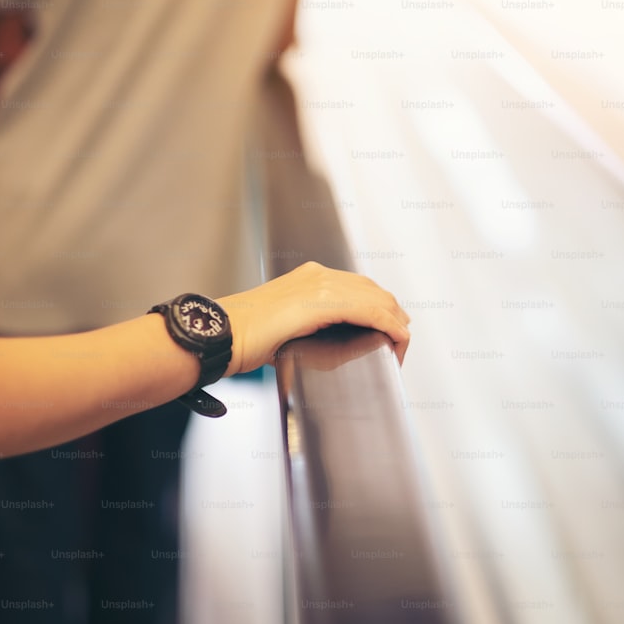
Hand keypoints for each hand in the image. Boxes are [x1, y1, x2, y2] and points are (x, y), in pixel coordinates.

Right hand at [217, 262, 409, 374]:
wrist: (222, 335)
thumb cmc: (242, 337)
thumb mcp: (282, 326)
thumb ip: (304, 329)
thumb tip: (318, 348)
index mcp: (309, 278)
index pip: (358, 287)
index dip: (379, 306)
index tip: (387, 328)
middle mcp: (318, 275)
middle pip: (373, 290)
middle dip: (393, 313)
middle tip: (400, 338)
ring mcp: (321, 286)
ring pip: (377, 298)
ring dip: (395, 321)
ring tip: (401, 344)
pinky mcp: (323, 302)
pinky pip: (370, 311)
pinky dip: (389, 325)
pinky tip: (396, 338)